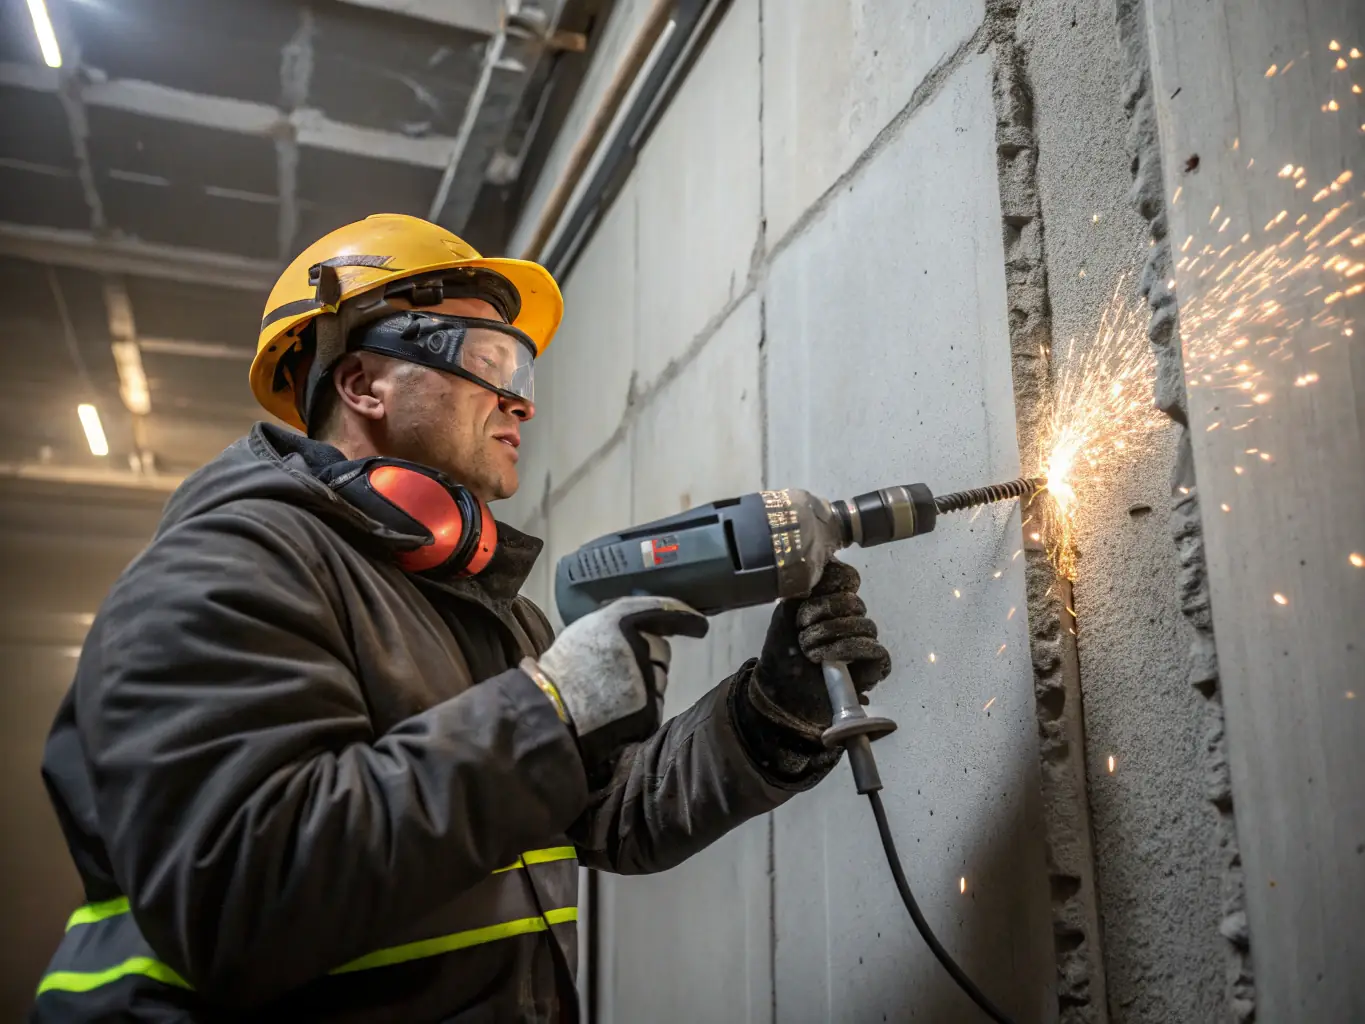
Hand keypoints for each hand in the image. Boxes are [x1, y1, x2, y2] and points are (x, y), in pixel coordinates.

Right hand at [524, 596, 708, 775]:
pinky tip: (615, 710)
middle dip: (648, 658)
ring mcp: (647, 679)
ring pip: (658, 678)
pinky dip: (640, 707)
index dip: (684, 616)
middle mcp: (640, 645)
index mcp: (621, 621)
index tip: (699, 625)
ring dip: (644, 683)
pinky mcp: (649, 708)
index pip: (662, 612)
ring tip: (609, 692)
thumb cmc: (562, 670)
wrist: (552, 711)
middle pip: (661, 650)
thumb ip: (617, 626)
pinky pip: (653, 703)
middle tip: (616, 671)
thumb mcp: (586, 630)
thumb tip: (640, 630)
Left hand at [753, 559, 891, 737]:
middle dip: (824, 615)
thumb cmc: (782, 653)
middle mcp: (851, 619)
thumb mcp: (786, 612)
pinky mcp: (873, 667)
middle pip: (855, 602)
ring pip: (865, 625)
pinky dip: (849, 650)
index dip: (832, 584)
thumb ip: (805, 585)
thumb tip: (828, 560)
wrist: (779, 693)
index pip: (848, 579)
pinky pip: (875, 650)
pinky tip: (827, 658)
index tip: (808, 599)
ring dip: (831, 636)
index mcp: (832, 602)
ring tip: (809, 650)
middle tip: (801, 631)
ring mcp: (864, 643)